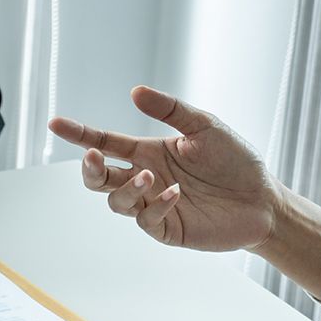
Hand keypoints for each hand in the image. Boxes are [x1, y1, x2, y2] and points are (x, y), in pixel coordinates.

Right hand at [48, 86, 281, 252]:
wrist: (264, 201)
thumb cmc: (236, 162)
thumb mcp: (205, 127)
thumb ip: (170, 110)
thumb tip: (134, 91)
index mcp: (147, 153)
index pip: (105, 143)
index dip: (79, 134)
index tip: (56, 123)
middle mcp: (144, 179)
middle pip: (98, 178)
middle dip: (90, 168)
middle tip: (93, 157)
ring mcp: (152, 206)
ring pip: (117, 201)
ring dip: (127, 188)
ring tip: (151, 177)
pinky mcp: (166, 229)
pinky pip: (146, 219)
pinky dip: (156, 204)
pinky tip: (175, 193)